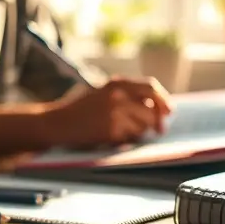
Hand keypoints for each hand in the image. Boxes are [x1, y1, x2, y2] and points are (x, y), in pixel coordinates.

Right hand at [42, 77, 172, 148]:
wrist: (55, 122)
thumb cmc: (80, 109)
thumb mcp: (103, 93)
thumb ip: (128, 96)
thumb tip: (158, 108)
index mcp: (117, 83)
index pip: (151, 87)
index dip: (163, 100)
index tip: (169, 111)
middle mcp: (117, 96)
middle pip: (152, 110)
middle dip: (157, 121)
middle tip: (158, 129)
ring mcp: (114, 114)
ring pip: (143, 127)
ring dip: (139, 131)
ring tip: (122, 130)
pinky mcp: (110, 131)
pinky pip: (130, 138)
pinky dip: (126, 140)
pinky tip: (111, 136)